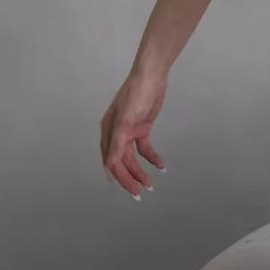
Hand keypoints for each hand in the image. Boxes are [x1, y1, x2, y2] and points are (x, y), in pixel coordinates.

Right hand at [100, 66, 167, 199]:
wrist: (151, 76)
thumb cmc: (136, 95)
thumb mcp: (125, 120)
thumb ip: (117, 142)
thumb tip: (110, 165)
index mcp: (108, 133)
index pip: (111, 162)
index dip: (120, 178)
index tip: (132, 190)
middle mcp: (116, 134)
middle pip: (121, 163)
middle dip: (130, 179)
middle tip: (141, 193)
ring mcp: (129, 131)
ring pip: (132, 158)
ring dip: (140, 171)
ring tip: (151, 184)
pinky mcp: (141, 128)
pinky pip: (144, 148)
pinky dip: (151, 157)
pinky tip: (160, 165)